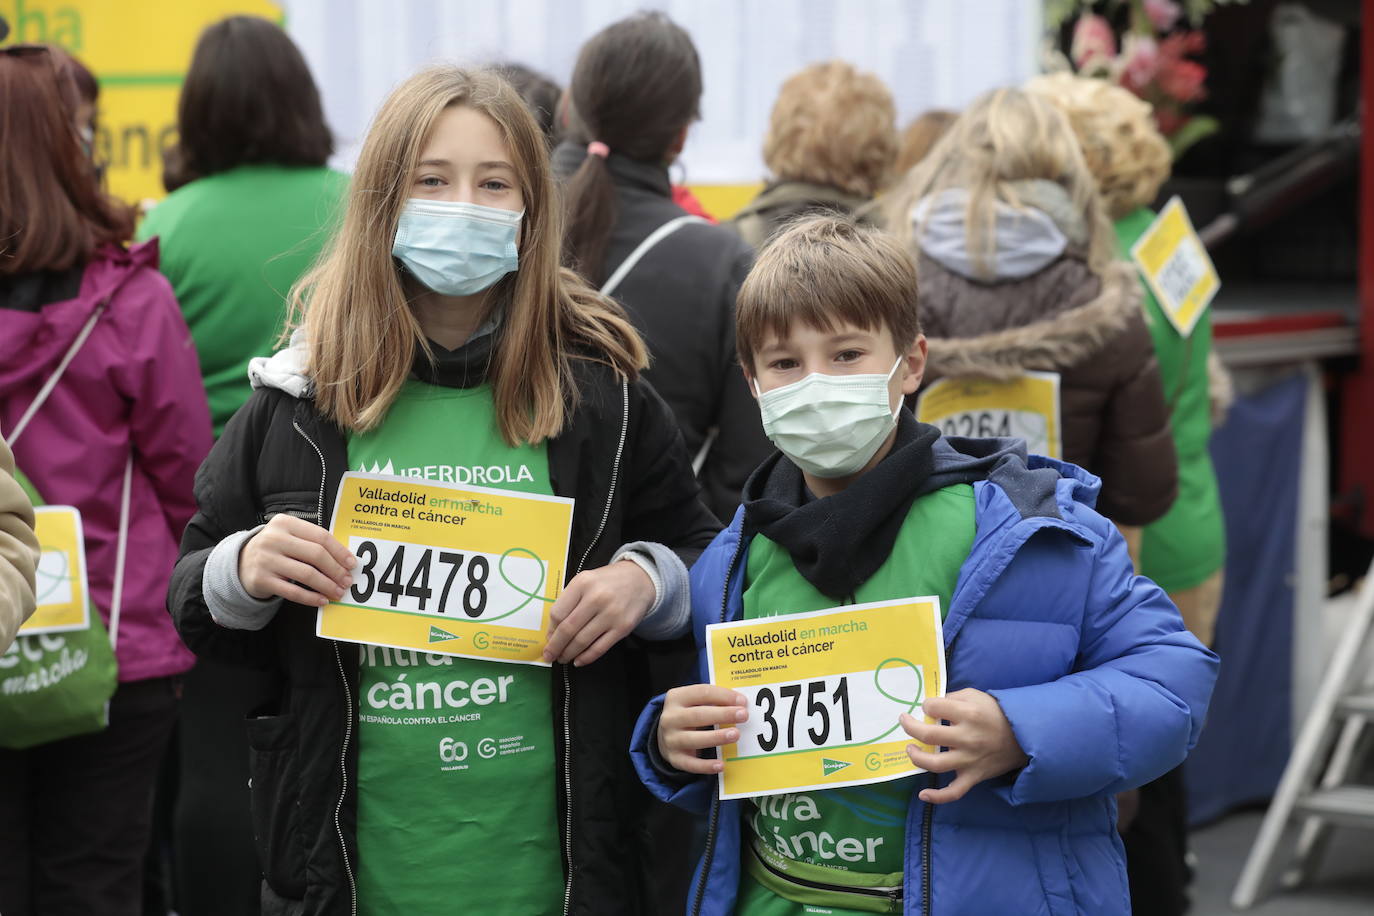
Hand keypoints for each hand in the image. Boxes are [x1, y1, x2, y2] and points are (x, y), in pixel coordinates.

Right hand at [239, 515, 354, 605]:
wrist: (240, 563)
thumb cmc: (275, 549)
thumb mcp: (289, 536)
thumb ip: (312, 541)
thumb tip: (346, 560)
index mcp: (285, 523)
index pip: (320, 536)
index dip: (340, 551)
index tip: (352, 564)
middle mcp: (273, 539)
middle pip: (315, 555)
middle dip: (336, 570)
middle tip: (347, 581)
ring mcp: (266, 559)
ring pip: (306, 574)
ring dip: (327, 585)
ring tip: (338, 592)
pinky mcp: (261, 580)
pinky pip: (293, 591)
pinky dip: (311, 598)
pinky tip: (322, 600)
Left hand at [542, 559, 655, 665]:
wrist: (640, 579)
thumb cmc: (607, 582)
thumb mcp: (585, 581)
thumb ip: (569, 602)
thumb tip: (553, 632)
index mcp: (582, 583)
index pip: (558, 613)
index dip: (550, 631)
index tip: (548, 640)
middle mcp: (596, 597)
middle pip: (568, 629)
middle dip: (555, 647)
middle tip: (550, 656)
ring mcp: (611, 614)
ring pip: (582, 641)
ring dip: (569, 654)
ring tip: (563, 658)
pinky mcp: (623, 627)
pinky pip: (599, 648)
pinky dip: (586, 658)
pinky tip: (578, 660)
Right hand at [657, 684, 748, 774]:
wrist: (665, 735)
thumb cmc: (689, 714)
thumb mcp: (694, 702)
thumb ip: (714, 700)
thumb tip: (741, 705)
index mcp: (676, 697)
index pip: (702, 692)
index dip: (723, 696)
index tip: (742, 701)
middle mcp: (670, 718)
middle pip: (698, 715)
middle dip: (723, 714)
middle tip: (743, 715)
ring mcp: (671, 739)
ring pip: (694, 739)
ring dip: (716, 737)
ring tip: (736, 735)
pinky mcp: (674, 758)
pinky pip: (690, 764)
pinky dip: (705, 766)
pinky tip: (721, 765)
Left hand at [900, 688, 1028, 804]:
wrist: (1024, 736)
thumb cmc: (996, 713)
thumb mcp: (976, 695)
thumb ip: (952, 698)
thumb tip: (930, 706)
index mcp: (969, 714)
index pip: (934, 707)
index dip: (926, 705)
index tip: (928, 706)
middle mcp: (968, 738)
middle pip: (928, 735)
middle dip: (910, 726)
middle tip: (905, 721)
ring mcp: (970, 760)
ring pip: (935, 764)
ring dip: (916, 757)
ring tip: (910, 749)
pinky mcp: (974, 776)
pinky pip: (954, 792)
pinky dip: (938, 797)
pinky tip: (923, 794)